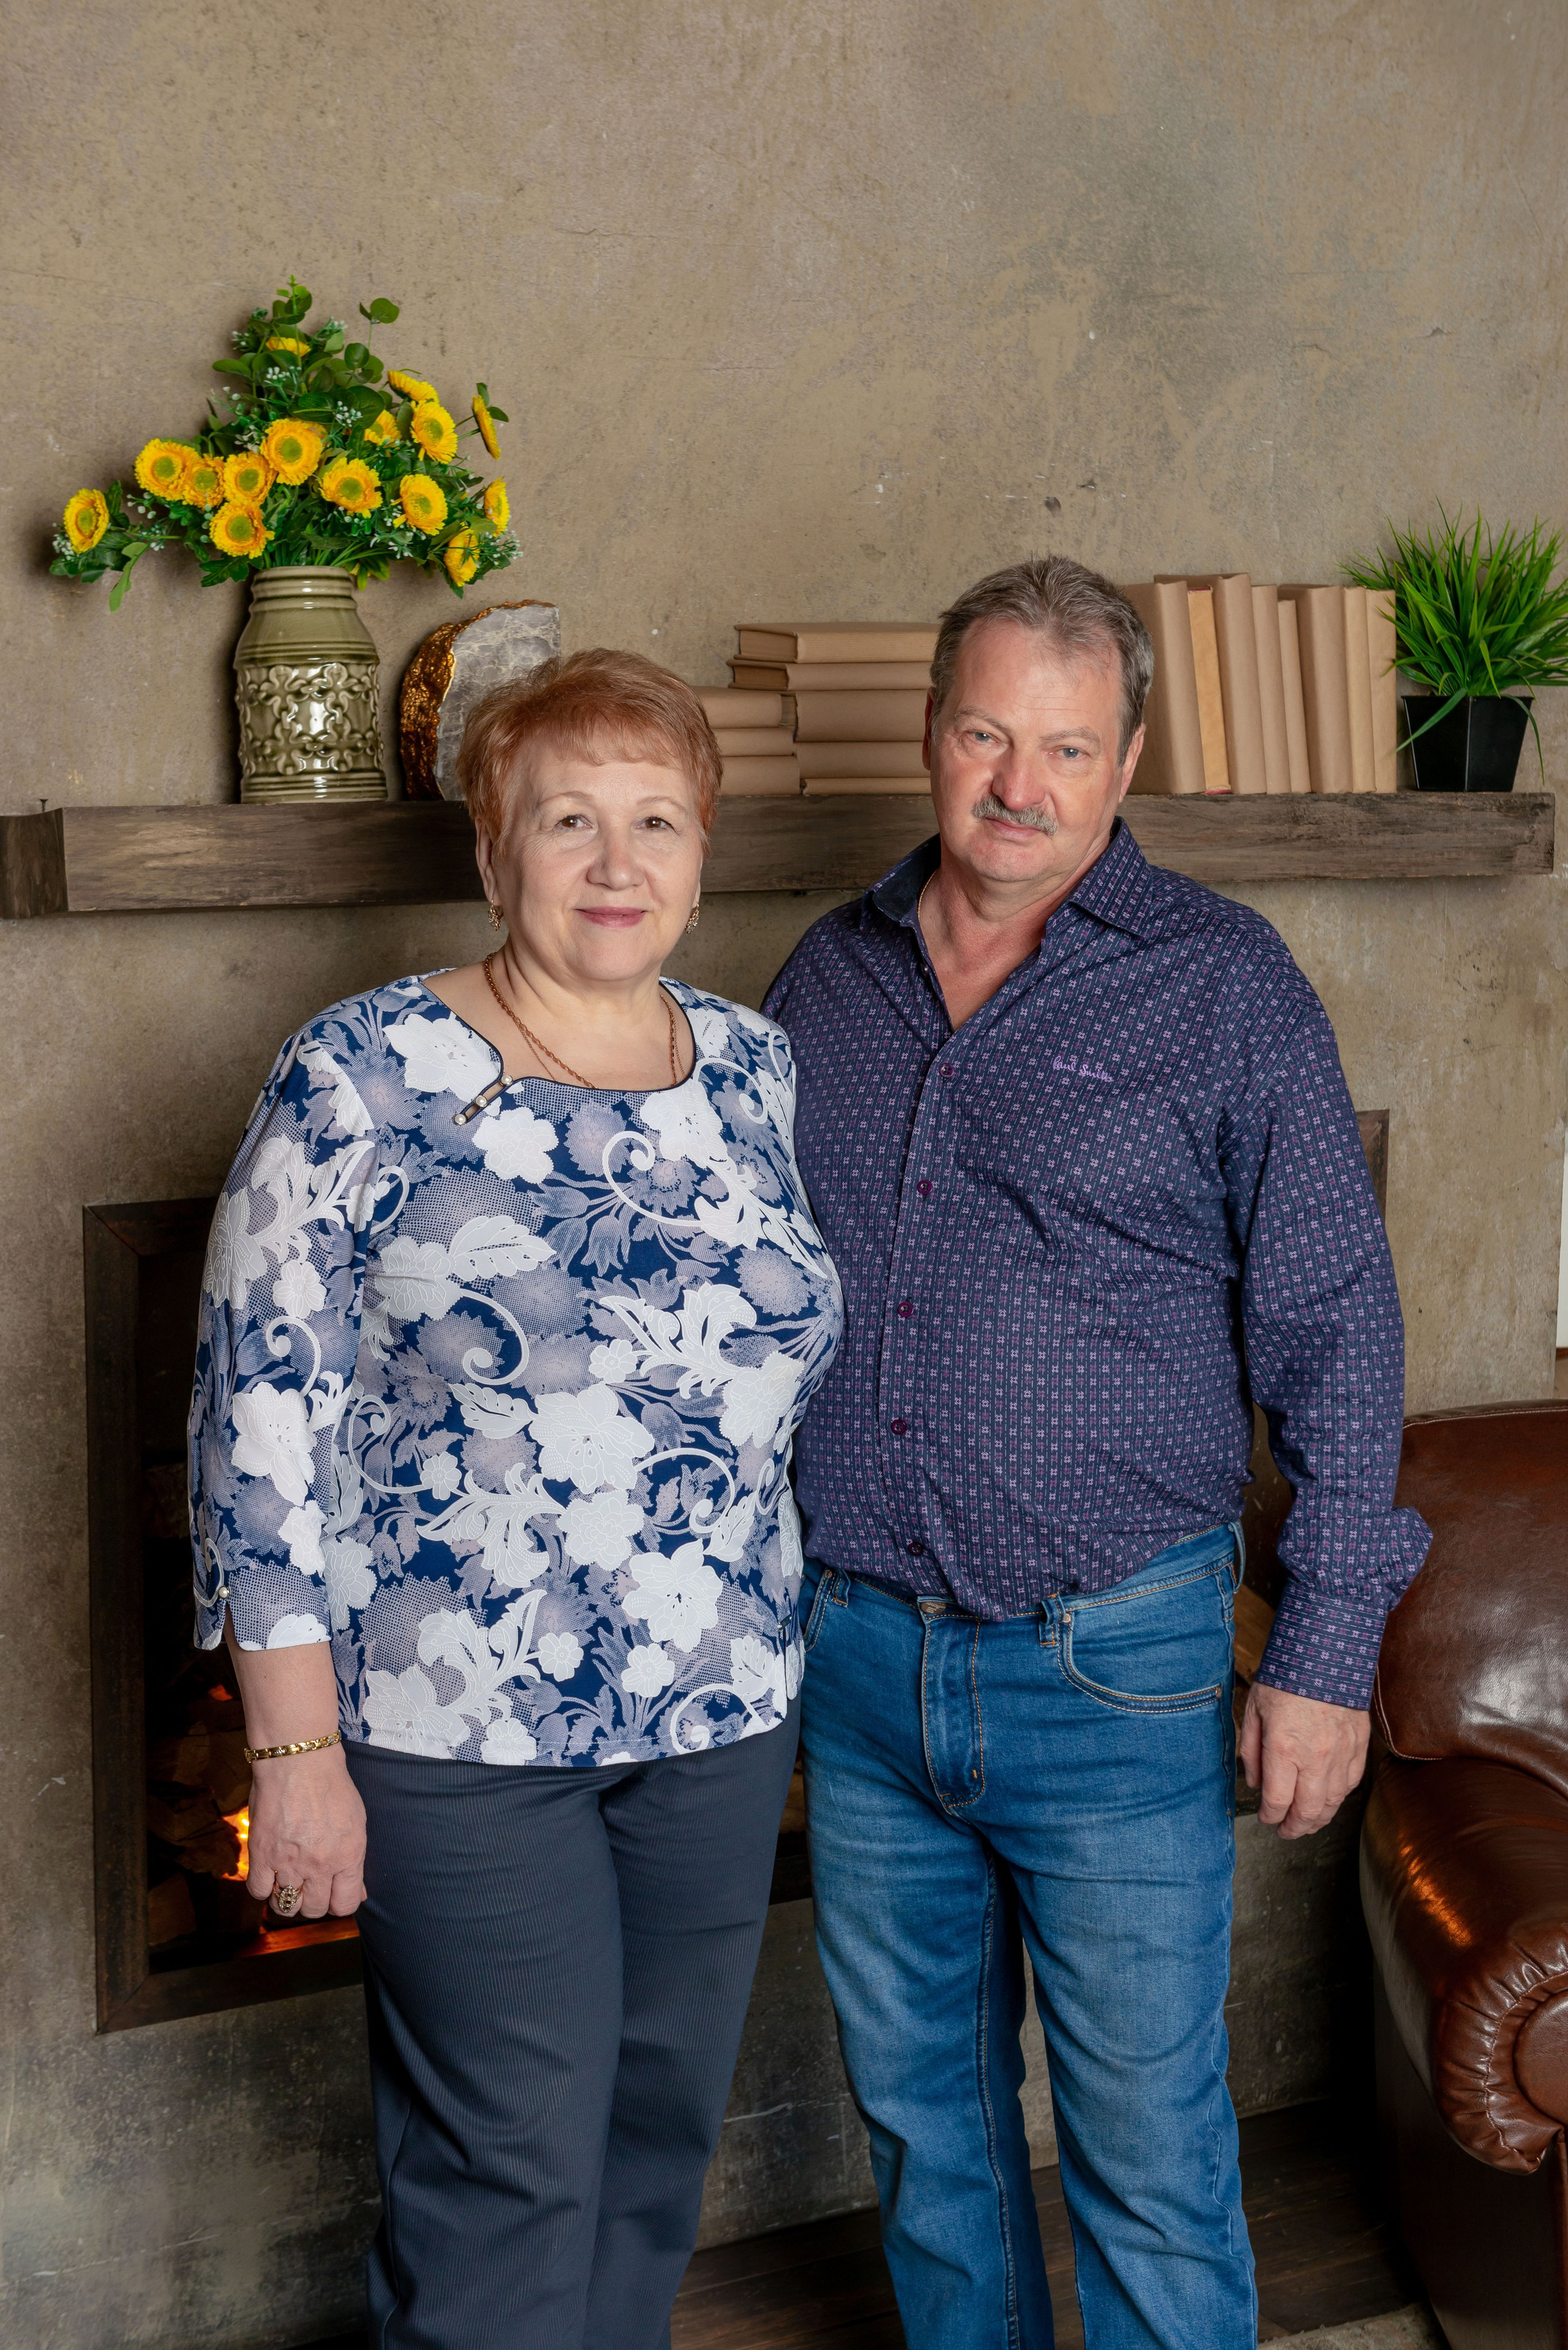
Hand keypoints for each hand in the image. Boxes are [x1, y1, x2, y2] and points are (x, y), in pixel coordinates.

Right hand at [246, 1747, 366, 1918]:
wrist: (299, 1760)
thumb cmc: (332, 1787)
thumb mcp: (356, 1823)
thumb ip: (354, 1862)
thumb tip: (357, 1893)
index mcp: (348, 1857)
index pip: (345, 1905)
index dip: (338, 1903)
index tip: (332, 1893)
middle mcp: (320, 1865)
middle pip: (314, 1909)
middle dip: (313, 1901)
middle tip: (309, 1884)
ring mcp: (288, 1862)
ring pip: (285, 1907)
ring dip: (287, 1899)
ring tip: (289, 1881)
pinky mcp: (261, 1854)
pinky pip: (258, 1891)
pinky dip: (263, 1888)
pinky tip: (269, 1873)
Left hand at [1239, 1681, 1368, 1838]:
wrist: (1326, 1651)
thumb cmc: (1285, 1678)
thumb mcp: (1254, 1710)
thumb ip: (1252, 1751)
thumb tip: (1255, 1783)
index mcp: (1284, 1749)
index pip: (1278, 1801)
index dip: (1270, 1817)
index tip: (1266, 1819)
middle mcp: (1316, 1758)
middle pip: (1308, 1812)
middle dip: (1295, 1828)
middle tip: (1285, 1832)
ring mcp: (1342, 1754)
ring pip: (1333, 1803)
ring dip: (1319, 1819)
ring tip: (1306, 1823)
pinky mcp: (1359, 1746)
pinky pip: (1351, 1784)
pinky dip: (1338, 1798)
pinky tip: (1328, 1801)